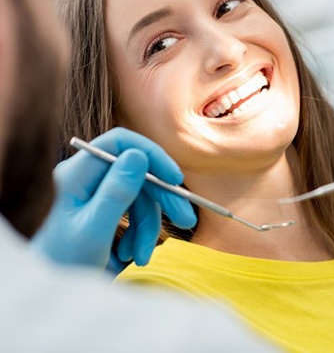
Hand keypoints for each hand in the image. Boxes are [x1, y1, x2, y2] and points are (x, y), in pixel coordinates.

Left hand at [31, 127, 195, 269]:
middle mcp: (86, 177)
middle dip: (161, 198)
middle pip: (135, 171)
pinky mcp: (101, 207)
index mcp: (77, 174)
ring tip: (140, 258)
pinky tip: (130, 256)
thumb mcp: (93, 231)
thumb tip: (139, 155)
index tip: (175, 179)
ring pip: (137, 195)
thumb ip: (116, 192)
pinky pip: (130, 211)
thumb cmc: (61, 263)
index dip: (151, 154)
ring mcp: (93, 192)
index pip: (120, 143)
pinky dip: (137, 233)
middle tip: (186, 220)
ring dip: (147, 226)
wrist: (48, 289)